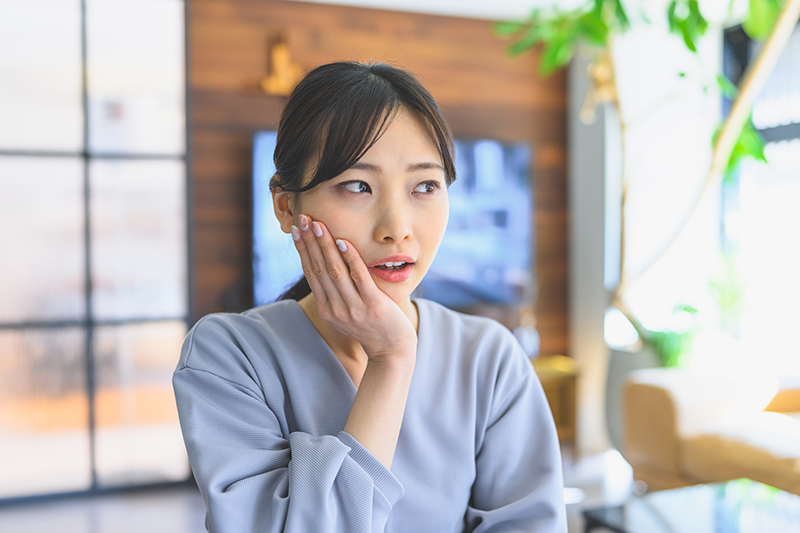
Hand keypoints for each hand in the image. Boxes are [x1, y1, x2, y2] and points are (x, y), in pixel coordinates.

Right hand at [291, 214, 416, 361]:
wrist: (392, 352)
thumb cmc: (371, 328)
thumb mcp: (346, 313)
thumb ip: (335, 294)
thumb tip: (326, 267)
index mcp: (327, 308)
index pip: (311, 273)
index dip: (303, 250)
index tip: (297, 230)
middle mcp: (336, 308)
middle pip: (319, 268)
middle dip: (310, 241)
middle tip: (303, 218)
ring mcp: (353, 308)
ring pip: (335, 271)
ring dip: (325, 245)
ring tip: (318, 224)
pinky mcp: (373, 305)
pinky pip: (359, 278)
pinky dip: (350, 258)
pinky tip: (344, 241)